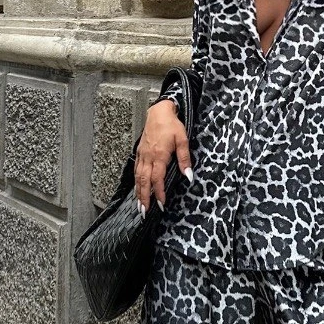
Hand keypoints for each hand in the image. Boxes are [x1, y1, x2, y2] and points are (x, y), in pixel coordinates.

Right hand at [134, 100, 191, 215]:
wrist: (158, 112)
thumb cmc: (171, 125)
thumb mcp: (183, 140)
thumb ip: (185, 159)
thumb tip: (188, 175)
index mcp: (159, 155)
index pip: (157, 179)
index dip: (158, 192)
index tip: (161, 203)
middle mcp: (148, 157)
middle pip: (144, 181)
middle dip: (144, 197)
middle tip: (144, 211)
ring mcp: (142, 155)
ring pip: (138, 177)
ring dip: (138, 192)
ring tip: (139, 204)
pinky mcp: (140, 152)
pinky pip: (136, 169)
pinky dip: (135, 181)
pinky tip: (137, 187)